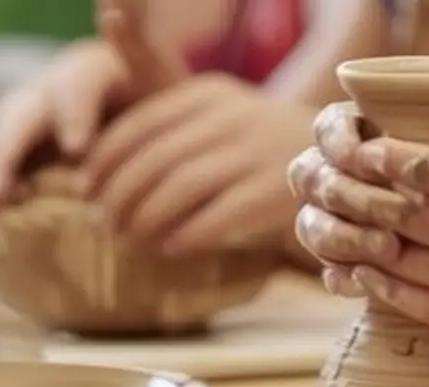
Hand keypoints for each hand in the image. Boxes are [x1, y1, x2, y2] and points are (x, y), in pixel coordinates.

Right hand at [0, 0, 183, 221]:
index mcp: (87, 70)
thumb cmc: (159, 104)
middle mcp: (47, 89)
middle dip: (10, 154)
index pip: (74, 85)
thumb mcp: (160, 80)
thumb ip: (140, 47)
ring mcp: (26, 120)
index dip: (73, 114)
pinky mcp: (15, 151)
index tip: (78, 148)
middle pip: (20, 116)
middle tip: (3, 191)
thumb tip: (113, 10)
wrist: (147, 121)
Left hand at [84, 75, 313, 254]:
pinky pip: (217, 217)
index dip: (105, 160)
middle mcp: (231, 118)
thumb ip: (172, 129)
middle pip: (154, 159)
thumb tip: (100, 177)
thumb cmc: (265, 150)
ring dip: (145, 219)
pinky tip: (169, 249)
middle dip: (120, 196)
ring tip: (129, 241)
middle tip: (104, 224)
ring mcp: (256, 155)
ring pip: (180, 187)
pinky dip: (187, 235)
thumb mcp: (222, 117)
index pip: (140, 124)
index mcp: (209, 94)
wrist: (342, 163)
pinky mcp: (274, 193)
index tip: (86, 189)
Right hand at [287, 99, 417, 295]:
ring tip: (387, 249)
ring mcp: (334, 218)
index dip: (338, 143)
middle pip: (311, 179)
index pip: (327, 129)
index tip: (366, 155)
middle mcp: (337, 173)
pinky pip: (326, 270)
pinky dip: (342, 276)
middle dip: (349, 195)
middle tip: (393, 212)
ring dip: (343, 237)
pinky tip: (363, 283)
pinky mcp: (344, 262)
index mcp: (361, 134)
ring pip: (311, 225)